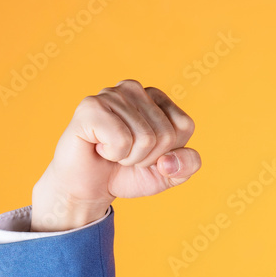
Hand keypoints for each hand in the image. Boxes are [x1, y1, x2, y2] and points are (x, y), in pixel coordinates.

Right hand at [31, 79, 199, 230]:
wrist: (89, 187)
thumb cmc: (128, 173)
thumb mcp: (169, 174)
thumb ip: (187, 165)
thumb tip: (168, 161)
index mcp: (158, 99)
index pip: (184, 126)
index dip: (168, 151)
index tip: (147, 153)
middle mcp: (135, 89)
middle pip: (166, 134)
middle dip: (147, 156)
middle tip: (126, 154)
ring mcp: (111, 94)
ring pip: (145, 138)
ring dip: (129, 157)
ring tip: (111, 151)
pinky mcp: (91, 106)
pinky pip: (122, 140)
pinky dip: (113, 154)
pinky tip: (99, 147)